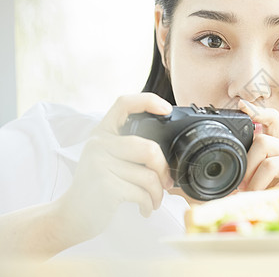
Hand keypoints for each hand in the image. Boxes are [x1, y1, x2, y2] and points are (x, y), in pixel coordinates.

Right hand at [57, 93, 174, 240]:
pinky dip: (150, 204)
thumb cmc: (97, 189)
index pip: (124, 104)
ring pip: (149, 176)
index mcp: (101, 133)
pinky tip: (145, 209)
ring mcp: (100, 164)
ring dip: (158, 193)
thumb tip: (167, 155)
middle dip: (164, 169)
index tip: (166, 110)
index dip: (148, 101)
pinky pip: (142, 193)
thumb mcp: (107, 160)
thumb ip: (128, 150)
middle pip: (149, 148)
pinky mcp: (105, 186)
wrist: (71, 217)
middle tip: (166, 182)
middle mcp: (98, 144)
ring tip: (155, 200)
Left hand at [237, 99, 278, 211]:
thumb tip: (231, 180)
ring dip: (255, 184)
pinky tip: (269, 204)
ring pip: (270, 164)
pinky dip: (269, 196)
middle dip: (247, 166)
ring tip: (254, 198)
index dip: (258, 111)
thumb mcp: (268, 186)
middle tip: (242, 187)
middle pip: (263, 142)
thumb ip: (254, 178)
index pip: (273, 121)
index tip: (243, 105)